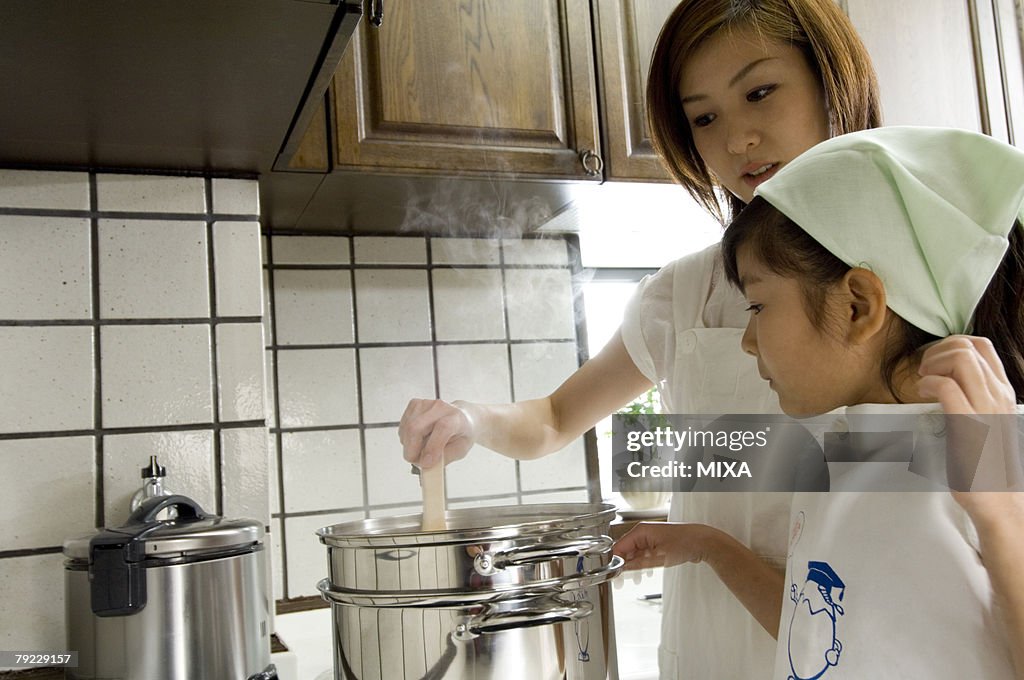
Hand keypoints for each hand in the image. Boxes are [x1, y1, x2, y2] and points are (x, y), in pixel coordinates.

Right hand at [398, 399, 474, 468]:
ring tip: (420, 450)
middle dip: (412, 450)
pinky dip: (406, 438)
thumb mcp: (460, 451)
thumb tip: (426, 465)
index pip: (443, 428)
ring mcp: (426, 404)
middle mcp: (441, 407)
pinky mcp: (415, 404)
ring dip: (409, 446)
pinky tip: (417, 440)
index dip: (432, 447)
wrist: (462, 417)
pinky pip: (403, 426)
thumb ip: (444, 459)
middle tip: (417, 461)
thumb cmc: (461, 434)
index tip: (426, 462)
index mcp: (456, 418)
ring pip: (407, 428)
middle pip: (416, 427)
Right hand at [612, 521, 719, 570]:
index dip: (615, 561)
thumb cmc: (684, 543)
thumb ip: (638, 563)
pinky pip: (644, 554)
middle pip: (626, 550)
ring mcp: (651, 538)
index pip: (619, 546)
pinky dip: (642, 563)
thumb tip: (624, 568)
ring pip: (635, 553)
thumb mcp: (658, 557)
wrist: (702, 542)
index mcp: (640, 531)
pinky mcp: (658, 543)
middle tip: (622, 581)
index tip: (614, 574)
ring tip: (635, 579)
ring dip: (633, 566)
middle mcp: (644, 533)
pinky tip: (645, 572)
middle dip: (624, 565)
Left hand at [917, 335, 1021, 514]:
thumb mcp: (985, 421)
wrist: (999, 500)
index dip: (952, 344)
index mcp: (1002, 392)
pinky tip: (921, 393)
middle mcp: (998, 395)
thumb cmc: (985, 463)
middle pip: (969, 346)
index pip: (982, 346)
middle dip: (938, 350)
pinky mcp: (968, 425)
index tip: (935, 363)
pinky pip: (947, 386)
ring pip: (961, 358)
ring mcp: (986, 408)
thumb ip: (974, 398)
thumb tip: (949, 380)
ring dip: (933, 363)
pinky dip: (928, 383)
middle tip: (925, 371)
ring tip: (923, 381)